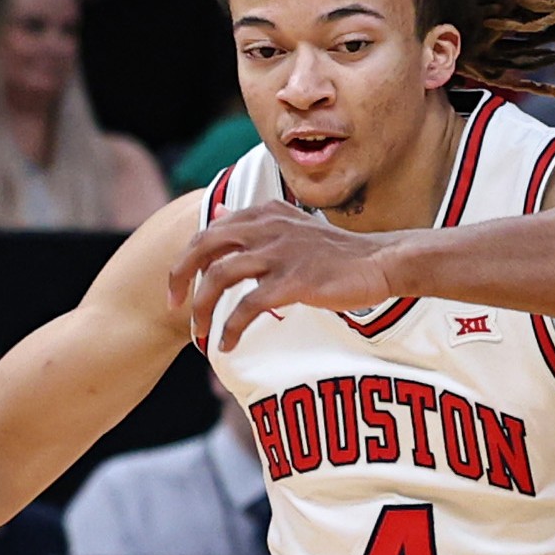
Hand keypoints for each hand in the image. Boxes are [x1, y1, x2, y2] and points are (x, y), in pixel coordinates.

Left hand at [169, 201, 398, 350]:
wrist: (380, 262)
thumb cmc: (336, 252)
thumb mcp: (290, 226)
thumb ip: (253, 221)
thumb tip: (220, 211)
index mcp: (264, 213)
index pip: (209, 232)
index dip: (186, 261)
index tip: (180, 289)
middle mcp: (267, 227)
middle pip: (204, 247)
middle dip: (180, 278)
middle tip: (174, 307)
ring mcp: (280, 253)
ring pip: (220, 277)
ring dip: (203, 308)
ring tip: (200, 333)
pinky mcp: (293, 281)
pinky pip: (248, 307)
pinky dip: (232, 328)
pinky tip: (228, 344)